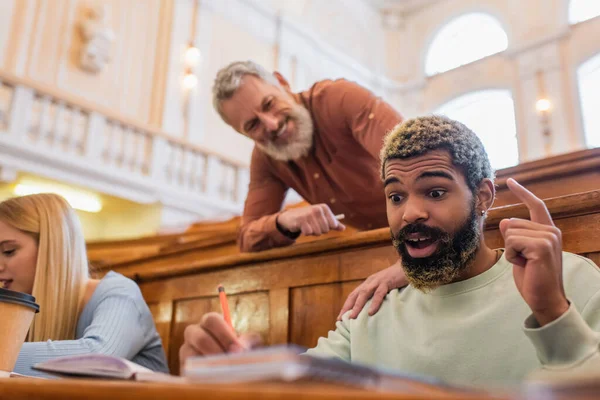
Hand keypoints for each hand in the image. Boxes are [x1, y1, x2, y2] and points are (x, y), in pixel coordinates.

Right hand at [179, 313, 261, 369]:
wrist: (229, 369)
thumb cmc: (239, 352)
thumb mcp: (248, 343)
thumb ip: (249, 341)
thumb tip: (243, 348)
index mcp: (210, 323)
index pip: (211, 319)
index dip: (224, 334)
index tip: (237, 349)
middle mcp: (195, 333)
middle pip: (200, 337)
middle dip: (216, 350)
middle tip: (230, 362)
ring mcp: (186, 350)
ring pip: (192, 355)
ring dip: (209, 365)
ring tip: (224, 373)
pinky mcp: (183, 367)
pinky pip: (188, 370)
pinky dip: (202, 375)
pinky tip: (215, 379)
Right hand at [277, 204, 345, 235]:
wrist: (292, 217)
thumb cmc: (310, 218)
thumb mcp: (322, 218)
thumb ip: (333, 223)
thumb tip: (344, 228)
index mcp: (324, 208)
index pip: (333, 225)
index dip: (327, 227)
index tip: (321, 223)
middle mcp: (317, 209)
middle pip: (325, 230)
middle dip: (319, 230)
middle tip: (312, 224)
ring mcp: (309, 214)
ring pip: (317, 232)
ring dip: (312, 232)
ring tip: (307, 225)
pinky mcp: (301, 220)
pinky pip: (309, 233)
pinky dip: (306, 233)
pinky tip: (302, 227)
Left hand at [337, 259, 406, 319]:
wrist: (408, 266)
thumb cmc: (396, 279)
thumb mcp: (384, 287)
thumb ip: (377, 295)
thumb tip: (371, 311)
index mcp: (368, 283)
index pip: (354, 295)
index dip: (346, 306)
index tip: (340, 318)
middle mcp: (370, 282)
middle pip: (355, 295)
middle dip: (347, 307)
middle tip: (340, 319)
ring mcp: (377, 281)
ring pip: (364, 294)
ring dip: (357, 306)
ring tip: (352, 317)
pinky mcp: (387, 282)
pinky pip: (379, 294)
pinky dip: (374, 303)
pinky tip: (370, 312)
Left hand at [499, 178, 567, 326]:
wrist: (544, 299)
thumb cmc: (532, 277)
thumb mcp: (520, 253)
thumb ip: (514, 236)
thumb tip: (505, 220)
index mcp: (548, 231)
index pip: (536, 206)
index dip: (522, 193)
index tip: (510, 181)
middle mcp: (551, 231)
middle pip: (513, 223)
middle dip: (510, 243)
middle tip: (524, 260)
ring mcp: (548, 238)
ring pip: (510, 232)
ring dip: (511, 251)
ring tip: (525, 263)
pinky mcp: (542, 246)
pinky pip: (512, 242)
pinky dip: (512, 256)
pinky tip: (524, 265)